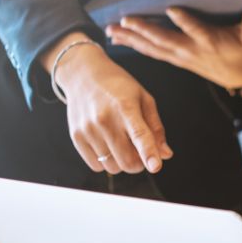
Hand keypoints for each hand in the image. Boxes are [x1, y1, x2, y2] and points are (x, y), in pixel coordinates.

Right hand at [42, 32, 172, 173]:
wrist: (83, 75)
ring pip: (112, 167)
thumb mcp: (143, 99)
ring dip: (122, 162)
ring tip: (121, 144)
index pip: (139, 135)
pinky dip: (105, 162)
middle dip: (138, 164)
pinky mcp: (76, 136)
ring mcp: (88, 129)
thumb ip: (156, 128)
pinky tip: (107, 145)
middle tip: (139, 152)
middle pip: (126, 161)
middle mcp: (104, 119)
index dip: (149, 153)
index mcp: (126, 107)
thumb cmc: (118, 87)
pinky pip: (96, 166)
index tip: (156, 167)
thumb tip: (166, 155)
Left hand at [107, 7, 241, 88]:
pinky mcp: (174, 59)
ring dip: (132, 39)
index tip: (172, 9)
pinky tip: (118, 39)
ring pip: (153, 48)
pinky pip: (151, 53)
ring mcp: (180, 57)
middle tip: (126, 20)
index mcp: (209, 43)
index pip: (197, 31)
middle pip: (166, 40)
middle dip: (145, 30)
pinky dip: (134, 45)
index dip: (185, 21)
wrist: (238, 79)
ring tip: (112, 30)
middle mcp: (191, 51)